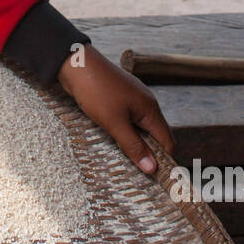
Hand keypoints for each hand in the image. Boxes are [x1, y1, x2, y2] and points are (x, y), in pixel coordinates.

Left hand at [57, 45, 174, 173]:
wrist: (76, 64)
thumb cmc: (96, 92)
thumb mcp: (114, 123)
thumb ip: (133, 145)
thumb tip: (152, 167)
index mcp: (150, 109)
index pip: (167, 140)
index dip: (164, 160)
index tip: (157, 179)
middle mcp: (146, 103)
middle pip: (156, 135)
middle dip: (150, 153)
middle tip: (140, 174)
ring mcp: (133, 99)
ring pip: (142, 127)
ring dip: (137, 142)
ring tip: (128, 160)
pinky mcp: (120, 97)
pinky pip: (129, 119)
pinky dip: (127, 131)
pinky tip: (116, 139)